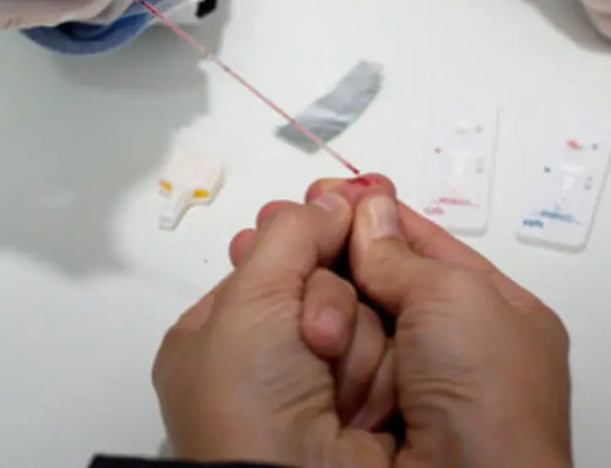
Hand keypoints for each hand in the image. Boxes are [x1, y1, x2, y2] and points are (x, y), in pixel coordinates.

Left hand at [153, 189, 392, 465]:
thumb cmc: (248, 401)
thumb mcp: (249, 302)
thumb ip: (292, 235)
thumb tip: (335, 198)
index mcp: (217, 335)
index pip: (277, 262)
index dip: (310, 246)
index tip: (342, 221)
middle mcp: (266, 361)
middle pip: (331, 287)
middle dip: (333, 310)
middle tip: (318, 340)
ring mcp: (316, 390)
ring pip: (370, 322)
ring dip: (360, 351)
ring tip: (337, 391)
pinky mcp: (363, 412)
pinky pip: (393, 361)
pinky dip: (382, 380)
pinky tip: (360, 410)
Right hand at [297, 181, 572, 467]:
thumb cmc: (488, 394)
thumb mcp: (454, 298)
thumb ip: (402, 255)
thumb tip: (368, 210)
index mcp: (500, 315)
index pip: (430, 249)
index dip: (380, 218)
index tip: (332, 192)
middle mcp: (459, 353)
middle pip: (387, 287)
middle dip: (338, 256)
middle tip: (282, 222)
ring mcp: (415, 391)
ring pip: (356, 326)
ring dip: (321, 298)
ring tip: (271, 260)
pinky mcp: (372, 424)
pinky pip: (337, 367)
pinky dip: (314, 344)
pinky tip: (281, 314)